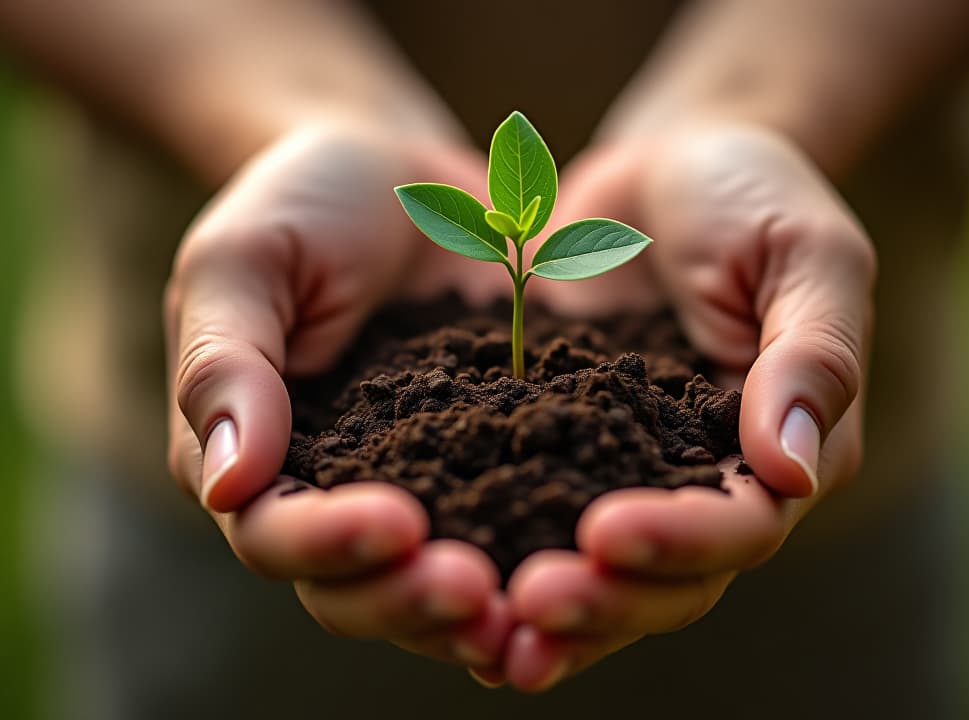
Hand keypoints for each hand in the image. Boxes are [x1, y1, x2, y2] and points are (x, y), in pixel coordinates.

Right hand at [163, 121, 512, 667]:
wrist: (403, 175)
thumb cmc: (303, 204)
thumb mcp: (244, 261)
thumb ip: (225, 365)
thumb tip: (230, 486)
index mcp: (261, 457)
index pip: (275, 532)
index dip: (328, 543)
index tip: (395, 525)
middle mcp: (338, 492)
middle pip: (358, 587)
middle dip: (412, 599)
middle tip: (479, 594)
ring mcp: (424, 485)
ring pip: (438, 578)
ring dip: (482, 608)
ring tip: (539, 607)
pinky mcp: (496, 462)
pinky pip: (518, 523)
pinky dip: (547, 555)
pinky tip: (599, 565)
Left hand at [506, 124, 875, 689]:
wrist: (663, 168)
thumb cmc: (749, 195)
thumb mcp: (802, 254)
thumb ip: (811, 356)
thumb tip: (790, 471)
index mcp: (779, 448)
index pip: (742, 524)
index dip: (681, 540)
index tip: (607, 531)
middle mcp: (704, 481)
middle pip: (667, 577)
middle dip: (605, 598)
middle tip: (531, 603)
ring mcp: (627, 472)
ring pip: (598, 570)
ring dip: (549, 610)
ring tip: (484, 632)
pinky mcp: (560, 447)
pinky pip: (531, 513)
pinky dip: (498, 554)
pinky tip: (443, 583)